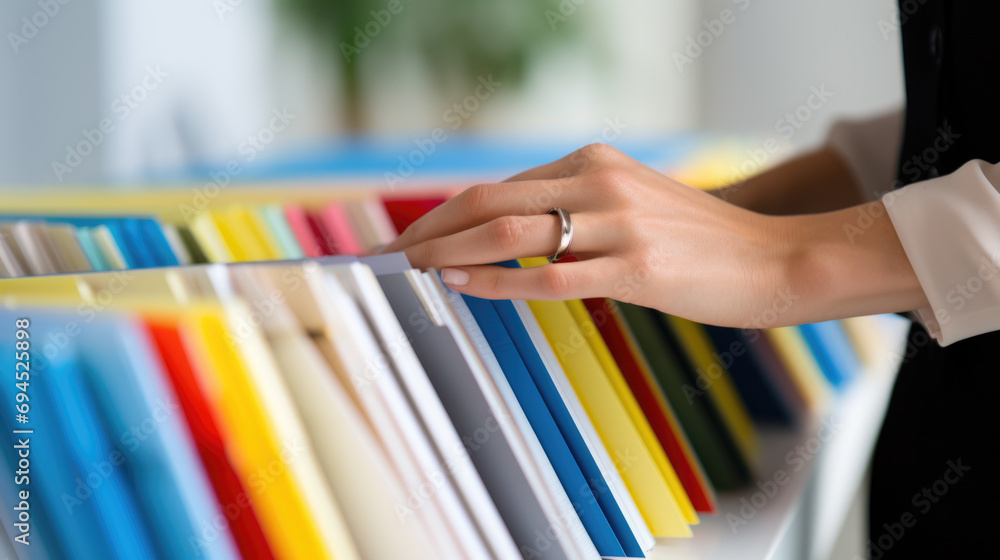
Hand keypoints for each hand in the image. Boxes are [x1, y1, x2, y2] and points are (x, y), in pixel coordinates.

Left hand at [383, 143, 801, 327]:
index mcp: (592, 162)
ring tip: (413, 271)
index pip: (498, 188)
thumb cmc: (695, 240)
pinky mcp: (635, 266)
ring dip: (450, 252)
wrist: (769, 259)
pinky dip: (496, 281)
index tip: (411, 239)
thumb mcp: (629, 202)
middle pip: (489, 201)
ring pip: (510, 231)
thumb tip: (507, 229)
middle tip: (392, 257)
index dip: (445, 215)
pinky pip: (549, 275)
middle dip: (431, 230)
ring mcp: (618, 223)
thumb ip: (573, 205)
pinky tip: (461, 286)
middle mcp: (599, 182)